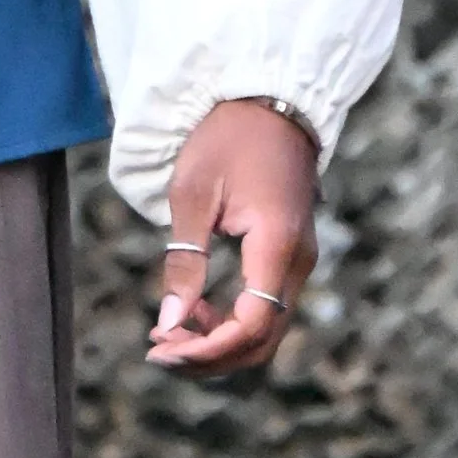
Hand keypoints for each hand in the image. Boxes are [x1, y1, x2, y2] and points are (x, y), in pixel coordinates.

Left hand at [144, 98, 317, 376]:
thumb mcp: (192, 194)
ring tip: (168, 334)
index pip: (253, 325)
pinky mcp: (291, 256)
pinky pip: (267, 307)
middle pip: (262, 339)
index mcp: (277, 246)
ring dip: (219, 342)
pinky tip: (194, 313)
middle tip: (158, 351)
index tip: (163, 348)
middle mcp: (299, 263)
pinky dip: (232, 321)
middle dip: (210, 356)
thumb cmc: (225, 139)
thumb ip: (184, 260)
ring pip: (266, 329)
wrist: (268, 102)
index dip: (209, 348)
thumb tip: (171, 322)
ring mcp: (299, 261)